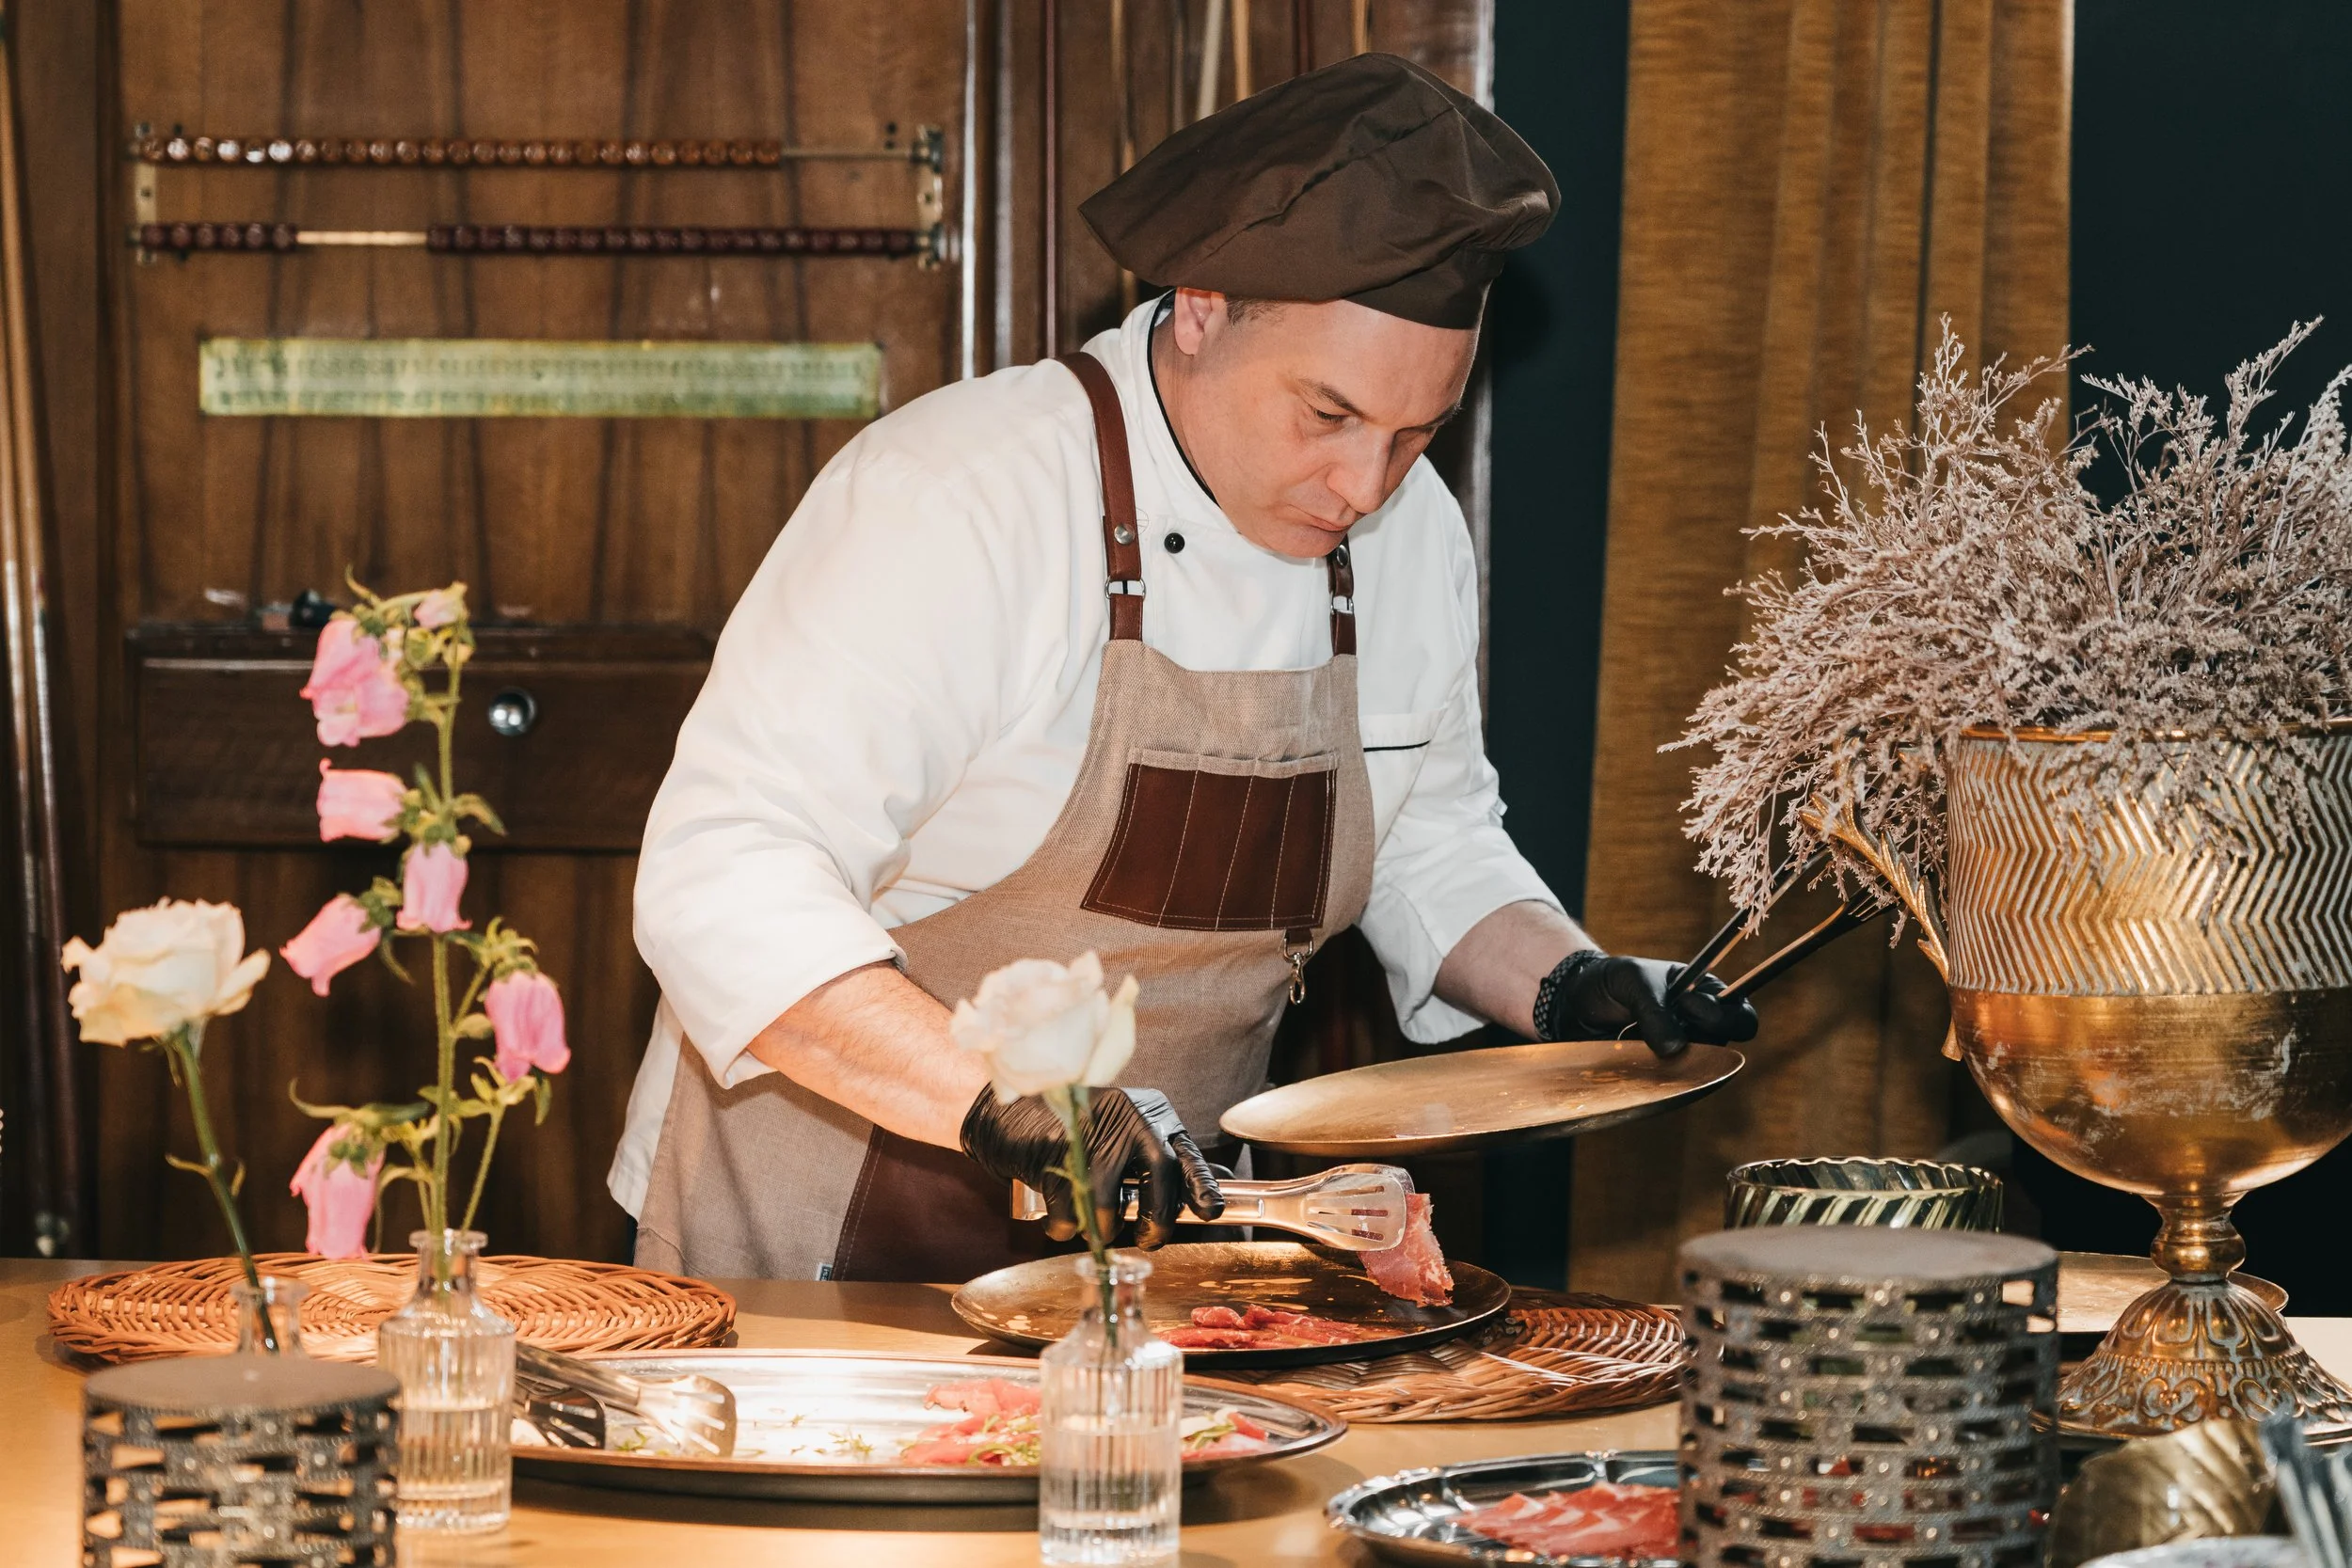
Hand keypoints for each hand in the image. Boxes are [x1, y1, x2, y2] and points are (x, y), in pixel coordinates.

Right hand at [960, 1087, 1225, 1247]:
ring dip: (1101, 1229)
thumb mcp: (1121, 1135)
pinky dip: (1064, 1228)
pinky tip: (1059, 1217)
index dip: (1201, 1185)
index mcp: (1148, 1114)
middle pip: (1159, 1173)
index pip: (1184, 1152)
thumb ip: (1152, 1163)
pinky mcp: (1052, 1151)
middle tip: (1150, 1239)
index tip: (1211, 1213)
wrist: (1011, 1112)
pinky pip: (1068, 1213)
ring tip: (1091, 1223)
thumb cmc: (1074, 1131)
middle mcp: (1125, 1116)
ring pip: (1109, 1203)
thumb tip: (1193, 1203)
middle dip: (1157, 1220)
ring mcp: (1089, 1132)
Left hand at [1534, 949, 1758, 1058]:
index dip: (1721, 1015)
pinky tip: (1629, 1056)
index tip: (1686, 1005)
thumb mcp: (1633, 981)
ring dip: (1668, 1061)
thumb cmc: (1610, 982)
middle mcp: (1699, 1029)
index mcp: (1706, 994)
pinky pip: (1668, 1087)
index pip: (1740, 1015)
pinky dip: (1652, 1076)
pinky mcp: (1657, 1077)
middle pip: (1724, 1051)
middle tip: (1662, 1028)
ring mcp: (1680, 1055)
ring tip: (1634, 1035)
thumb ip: (1656, 1011)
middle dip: (1697, 1044)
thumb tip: (1676, 1049)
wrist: (1572, 1003)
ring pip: (1695, 1074)